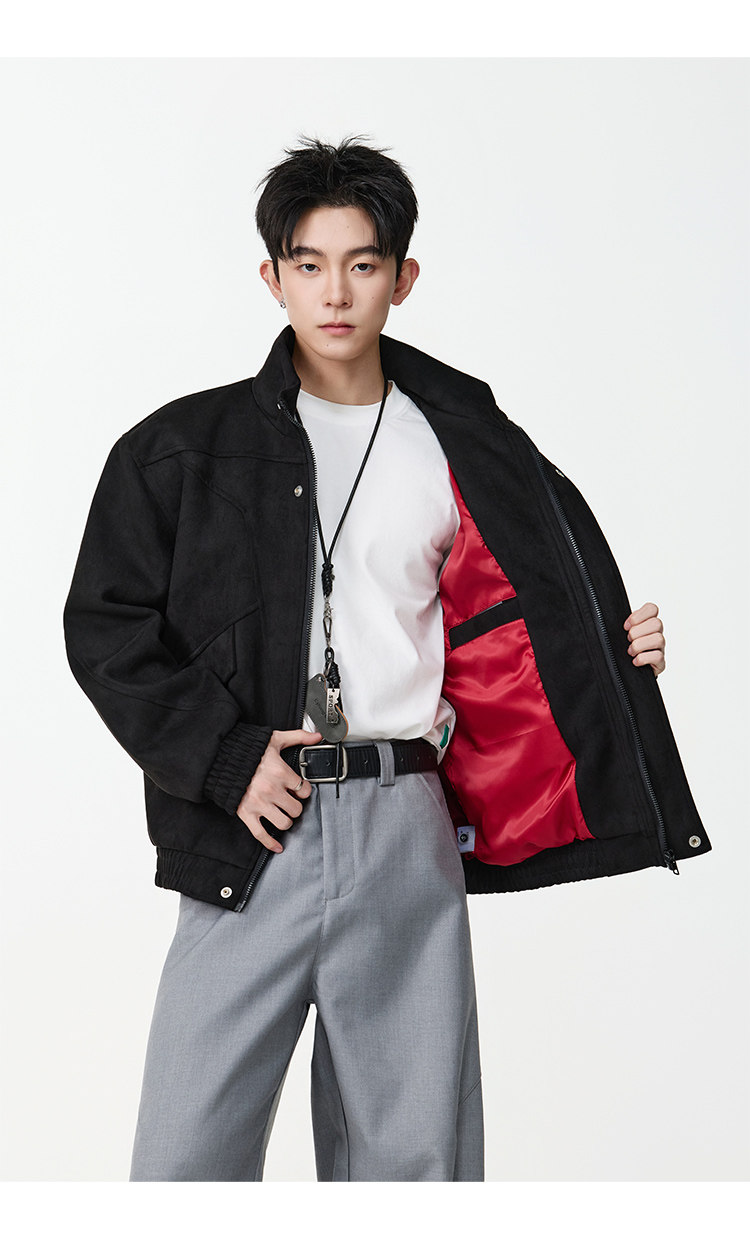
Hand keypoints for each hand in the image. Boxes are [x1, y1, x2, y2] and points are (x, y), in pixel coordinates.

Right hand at [236, 728, 321, 851]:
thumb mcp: (275, 739)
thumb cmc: (248, 750)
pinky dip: (271, 843)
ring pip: (284, 823)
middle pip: (296, 809)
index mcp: (280, 773)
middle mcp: (271, 790)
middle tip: (290, 801)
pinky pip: (261, 835)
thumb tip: (317, 736)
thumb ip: (298, 737)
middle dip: (295, 806)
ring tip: (283, 813)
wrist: (220, 758)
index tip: (298, 789)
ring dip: (286, 820)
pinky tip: (278, 846)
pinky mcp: (247, 814)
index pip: (304, 790)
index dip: (303, 790)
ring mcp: (259, 804)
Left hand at [624, 602, 665, 676]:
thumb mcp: (620, 634)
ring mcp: (660, 648)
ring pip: (659, 639)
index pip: (652, 608)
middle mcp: (657, 633)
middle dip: (638, 632)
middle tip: (628, 639)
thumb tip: (612, 621)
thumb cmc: (622, 649)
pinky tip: (635, 661)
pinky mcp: (660, 662)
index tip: (625, 626)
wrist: (625, 672)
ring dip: (639, 645)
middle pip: (656, 623)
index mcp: (647, 622)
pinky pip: (658, 656)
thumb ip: (621, 624)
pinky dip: (643, 658)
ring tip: (630, 651)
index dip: (638, 615)